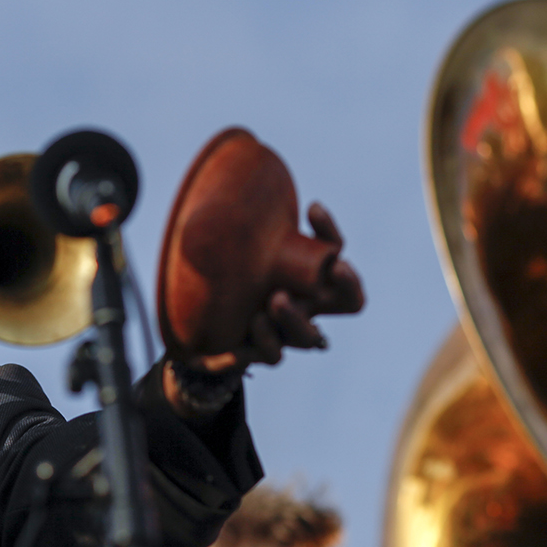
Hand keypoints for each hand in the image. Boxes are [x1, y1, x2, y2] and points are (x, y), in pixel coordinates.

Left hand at [195, 203, 366, 369]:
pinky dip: (265, 341)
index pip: (334, 252)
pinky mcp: (261, 353)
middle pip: (350, 301)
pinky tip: (252, 324)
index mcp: (304, 276)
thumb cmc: (221, 277)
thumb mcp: (224, 249)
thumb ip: (231, 226)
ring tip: (274, 299)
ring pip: (310, 336)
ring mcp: (286, 332)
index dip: (330, 233)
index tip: (312, 208)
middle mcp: (305, 305)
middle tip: (333, 266)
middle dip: (348, 283)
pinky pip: (274, 355)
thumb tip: (218, 190)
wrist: (196, 326)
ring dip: (296, 317)